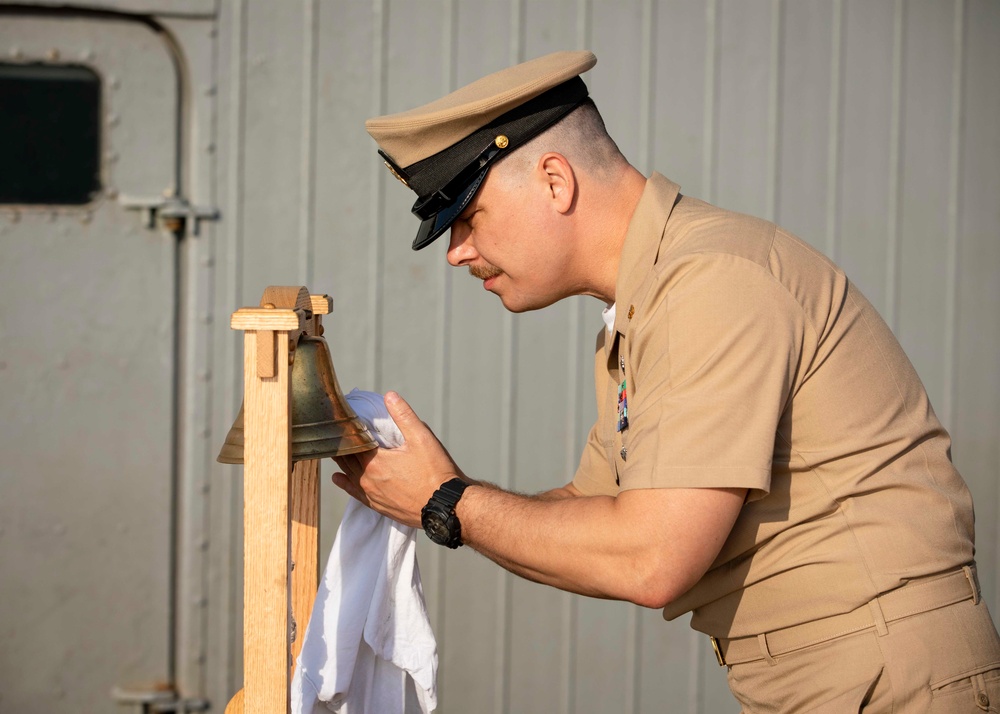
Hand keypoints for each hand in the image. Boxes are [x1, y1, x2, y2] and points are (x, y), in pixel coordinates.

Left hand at [331, 391, 464, 527]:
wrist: (446, 506)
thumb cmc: (436, 472)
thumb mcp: (422, 438)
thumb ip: (404, 416)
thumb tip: (389, 396)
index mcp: (375, 461)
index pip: (352, 441)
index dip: (346, 430)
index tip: (341, 420)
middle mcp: (368, 479)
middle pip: (347, 458)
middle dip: (342, 444)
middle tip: (335, 432)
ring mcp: (372, 494)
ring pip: (348, 474)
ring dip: (342, 462)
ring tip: (335, 450)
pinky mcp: (379, 506)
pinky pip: (355, 493)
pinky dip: (345, 483)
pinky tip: (338, 478)